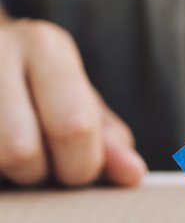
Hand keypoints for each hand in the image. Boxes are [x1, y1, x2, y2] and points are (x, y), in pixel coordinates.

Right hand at [0, 15, 146, 185]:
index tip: (79, 166)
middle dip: (40, 174)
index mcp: (46, 46)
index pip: (74, 127)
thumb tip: (132, 173)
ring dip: (7, 176)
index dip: (82, 165)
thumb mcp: (76, 96)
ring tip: (14, 155)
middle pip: (19, 150)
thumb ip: (107, 137)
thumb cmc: (34, 79)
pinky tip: (0, 153)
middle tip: (43, 165)